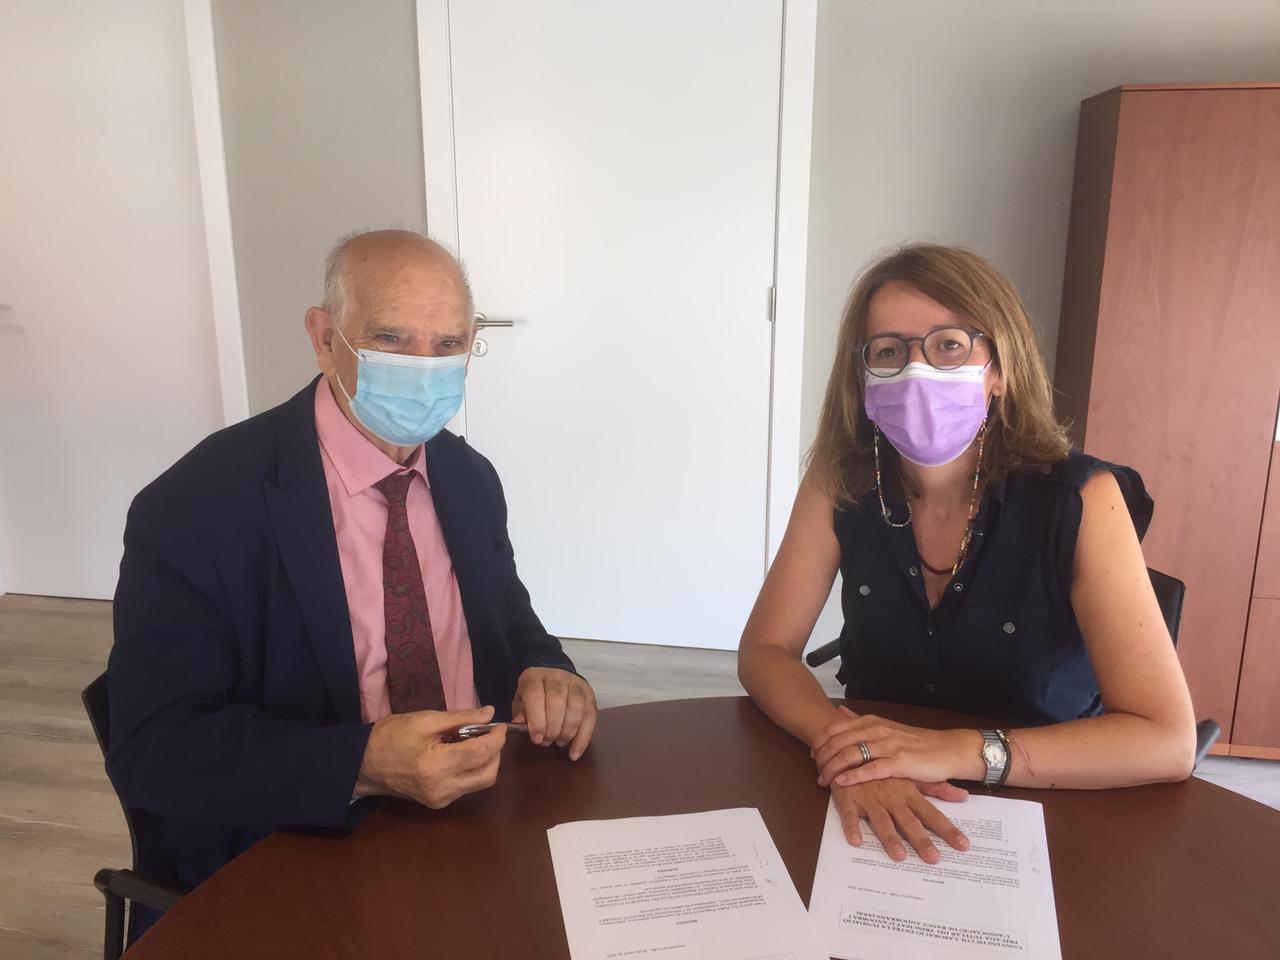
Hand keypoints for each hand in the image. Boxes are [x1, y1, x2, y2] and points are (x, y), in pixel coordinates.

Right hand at [355, 705, 506, 807]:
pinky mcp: (438, 803)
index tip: (499, 724)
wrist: (364, 764)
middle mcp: (443, 789)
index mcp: (438, 766)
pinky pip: (466, 787)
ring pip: (480, 783)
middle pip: (488, 774)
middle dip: (495, 752)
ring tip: (474, 741)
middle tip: (489, 732)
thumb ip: (461, 718)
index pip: (482, 753)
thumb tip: (489, 713)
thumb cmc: (391, 736)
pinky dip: (472, 769)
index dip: (497, 737)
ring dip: (486, 761)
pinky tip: (462, 753)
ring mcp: (441, 800)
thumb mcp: (426, 719)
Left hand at [511, 667, 597, 760]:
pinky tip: (575, 751)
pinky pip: (590, 717)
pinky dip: (583, 738)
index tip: (536, 739)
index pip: (536, 696)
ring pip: (576, 709)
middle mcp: (557, 678)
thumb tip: (521, 725)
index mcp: (535, 677)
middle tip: (546, 741)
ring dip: (568, 732)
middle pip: (557, 703)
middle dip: (552, 728)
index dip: (537, 720)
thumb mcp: (520, 701)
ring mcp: (576, 685)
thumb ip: (520, 713)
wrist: (554, 678)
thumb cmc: (534, 695)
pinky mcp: (590, 696)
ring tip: (559, 742)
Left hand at [813, 705, 983, 786]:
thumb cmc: (916, 742)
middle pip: (838, 742)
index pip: (836, 729)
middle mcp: (877, 730)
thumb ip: (862, 721)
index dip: (820, 742)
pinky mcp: (898, 763)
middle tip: (816, 771)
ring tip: (823, 780)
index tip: (813, 754)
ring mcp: (887, 746)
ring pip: (850, 755)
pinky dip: (852, 776)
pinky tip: (841, 783)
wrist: (947, 750)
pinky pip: (869, 769)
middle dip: (823, 758)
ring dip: (833, 769)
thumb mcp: (886, 727)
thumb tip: (841, 711)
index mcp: (872, 722)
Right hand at [832, 779, 970, 862]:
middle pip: (908, 820)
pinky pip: (849, 813)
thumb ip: (935, 788)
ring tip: (899, 855)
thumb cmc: (881, 768)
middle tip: (933, 858)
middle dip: (921, 839)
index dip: (947, 829)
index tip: (963, 845)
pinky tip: (855, 841)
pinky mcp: (847, 797)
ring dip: (889, 836)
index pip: (931, 813)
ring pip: (881, 818)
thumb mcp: (910, 776)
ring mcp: (869, 797)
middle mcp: (891, 796)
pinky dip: (851, 826)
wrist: (847, 750)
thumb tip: (964, 796)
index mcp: (908, 792)